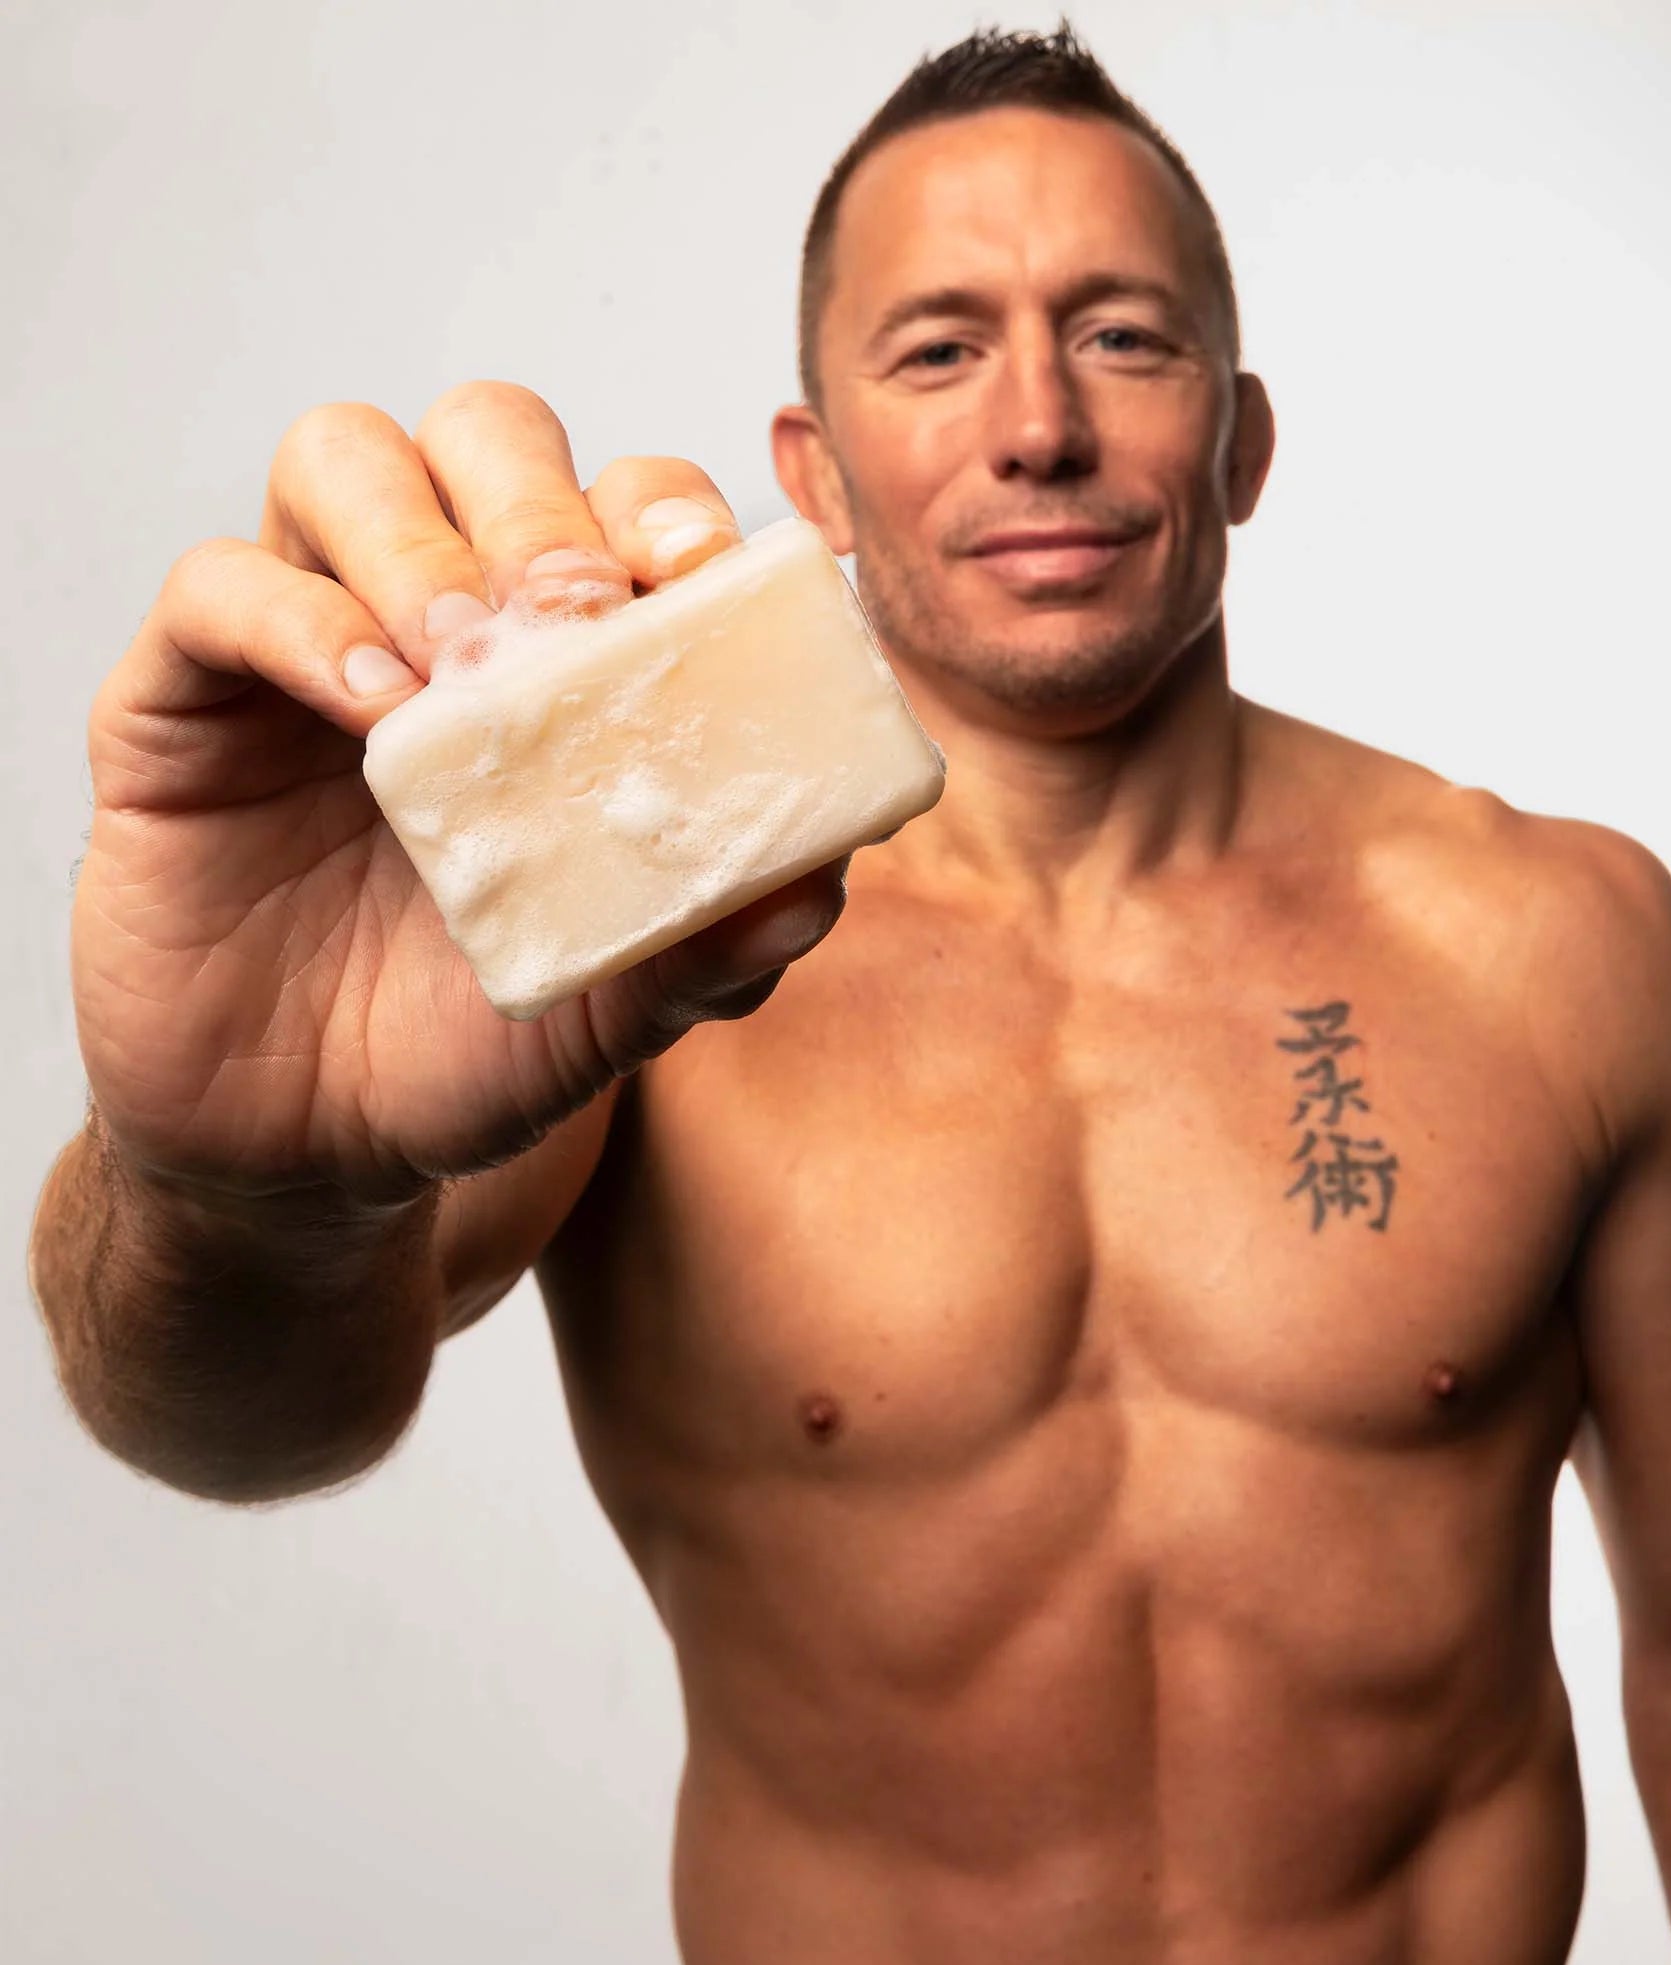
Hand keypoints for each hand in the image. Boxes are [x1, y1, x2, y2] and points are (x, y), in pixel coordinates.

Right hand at [74, 381, 844, 1204]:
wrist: (316, 1149)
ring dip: (420, 540)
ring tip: (464, 669)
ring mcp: (307, 645)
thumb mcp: (616, 1007)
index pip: (618, 507)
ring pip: (346, 459)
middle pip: (487, 438)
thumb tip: (816, 888)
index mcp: (563, 664)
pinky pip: (218, 588)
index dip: (664, 512)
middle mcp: (439, 620)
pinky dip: (299, 620)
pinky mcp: (182, 699)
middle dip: (544, 507)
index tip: (697, 574)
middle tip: (576, 615)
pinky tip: (370, 708)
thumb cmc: (473, 1047)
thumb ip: (715, 948)